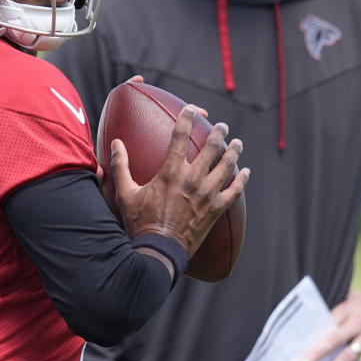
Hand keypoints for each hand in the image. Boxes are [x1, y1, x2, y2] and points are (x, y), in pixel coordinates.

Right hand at [110, 104, 248, 255]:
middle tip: (222, 127)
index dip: (186, 118)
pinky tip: (245, 172)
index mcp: (170, 172)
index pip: (180, 136)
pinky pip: (234, 191)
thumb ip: (121, 166)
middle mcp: (192, 179)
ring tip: (237, 143)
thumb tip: (115, 143)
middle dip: (218, 134)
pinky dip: (242, 180)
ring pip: (226, 166)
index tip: (190, 109)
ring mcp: (207, 194)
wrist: (159, 250)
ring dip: (233, 152)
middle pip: (211, 148)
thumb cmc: (140, 222)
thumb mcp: (125, 193)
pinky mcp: (216, 210)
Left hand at [299, 290, 360, 360]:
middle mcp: (359, 322)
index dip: (312, 336)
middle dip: (317, 353)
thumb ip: (336, 307)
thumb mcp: (353, 299)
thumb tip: (309, 316)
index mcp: (348, 309)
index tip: (298, 347)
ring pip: (351, 354)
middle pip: (335, 339)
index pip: (326, 323)